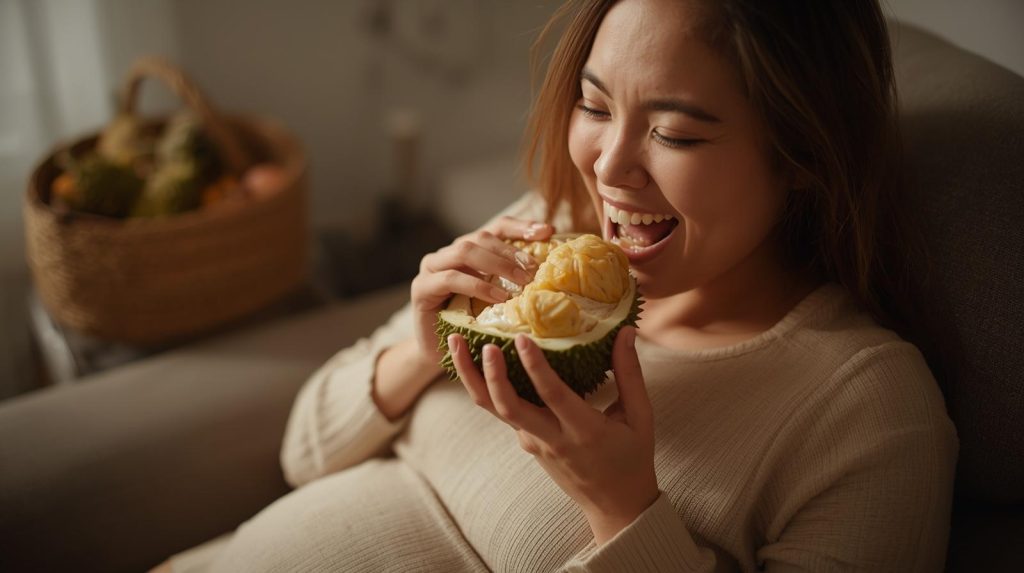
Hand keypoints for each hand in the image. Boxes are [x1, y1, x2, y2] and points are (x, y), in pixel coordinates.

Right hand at [411, 217, 552, 363]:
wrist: (443, 353)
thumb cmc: (474, 325)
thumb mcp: (499, 299)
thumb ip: (515, 281)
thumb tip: (553, 270)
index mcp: (469, 250)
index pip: (496, 228)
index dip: (521, 227)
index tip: (548, 232)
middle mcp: (448, 253)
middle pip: (481, 237)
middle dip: (511, 250)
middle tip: (534, 269)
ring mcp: (432, 268)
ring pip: (465, 251)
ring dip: (496, 264)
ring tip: (521, 281)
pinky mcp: (422, 288)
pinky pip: (451, 278)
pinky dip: (477, 285)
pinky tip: (498, 297)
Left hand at [449, 326, 658, 544]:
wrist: (614, 506)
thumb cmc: (632, 457)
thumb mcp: (640, 417)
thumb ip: (630, 374)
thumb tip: (627, 330)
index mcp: (584, 430)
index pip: (552, 396)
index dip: (534, 366)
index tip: (521, 338)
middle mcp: (551, 438)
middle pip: (507, 407)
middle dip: (490, 374)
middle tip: (481, 342)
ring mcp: (533, 443)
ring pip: (495, 410)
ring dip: (473, 377)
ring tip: (455, 342)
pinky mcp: (526, 443)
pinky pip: (503, 412)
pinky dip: (486, 385)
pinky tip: (476, 359)